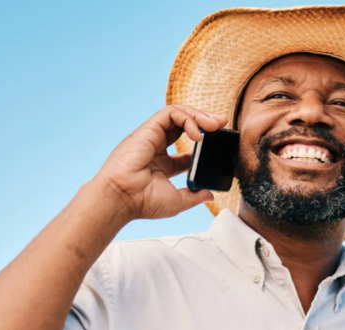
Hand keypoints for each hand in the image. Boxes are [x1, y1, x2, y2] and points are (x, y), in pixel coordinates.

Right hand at [95, 105, 227, 219]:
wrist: (122, 198)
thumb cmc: (142, 202)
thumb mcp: (176, 201)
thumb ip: (194, 196)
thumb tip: (209, 195)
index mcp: (161, 165)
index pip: (186, 150)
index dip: (204, 146)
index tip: (220, 146)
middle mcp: (156, 148)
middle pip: (184, 126)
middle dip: (205, 122)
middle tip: (222, 124)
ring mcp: (152, 137)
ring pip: (178, 114)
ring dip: (199, 115)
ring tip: (215, 125)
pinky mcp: (148, 129)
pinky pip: (170, 112)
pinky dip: (187, 117)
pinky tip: (197, 133)